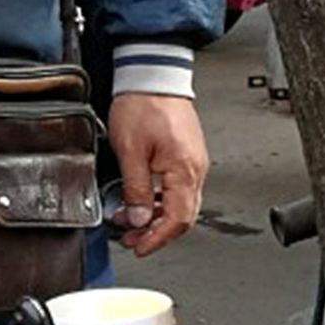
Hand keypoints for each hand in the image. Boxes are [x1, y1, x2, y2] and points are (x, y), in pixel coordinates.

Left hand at [107, 93, 208, 255]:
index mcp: (184, 170)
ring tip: (129, 221)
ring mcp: (193, 163)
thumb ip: (135, 188)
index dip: (158, 239)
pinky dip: (160, 202)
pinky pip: (178, 189)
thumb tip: (137, 218)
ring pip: (180, 204)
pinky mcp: (187, 156)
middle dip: (156, 233)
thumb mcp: (130, 150)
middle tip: (132, 239)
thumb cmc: (143, 104)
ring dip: (156, 218)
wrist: (153, 76)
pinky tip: (142, 202)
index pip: (177, 219)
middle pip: (183, 216)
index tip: (139, 247)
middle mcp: (195, 169)